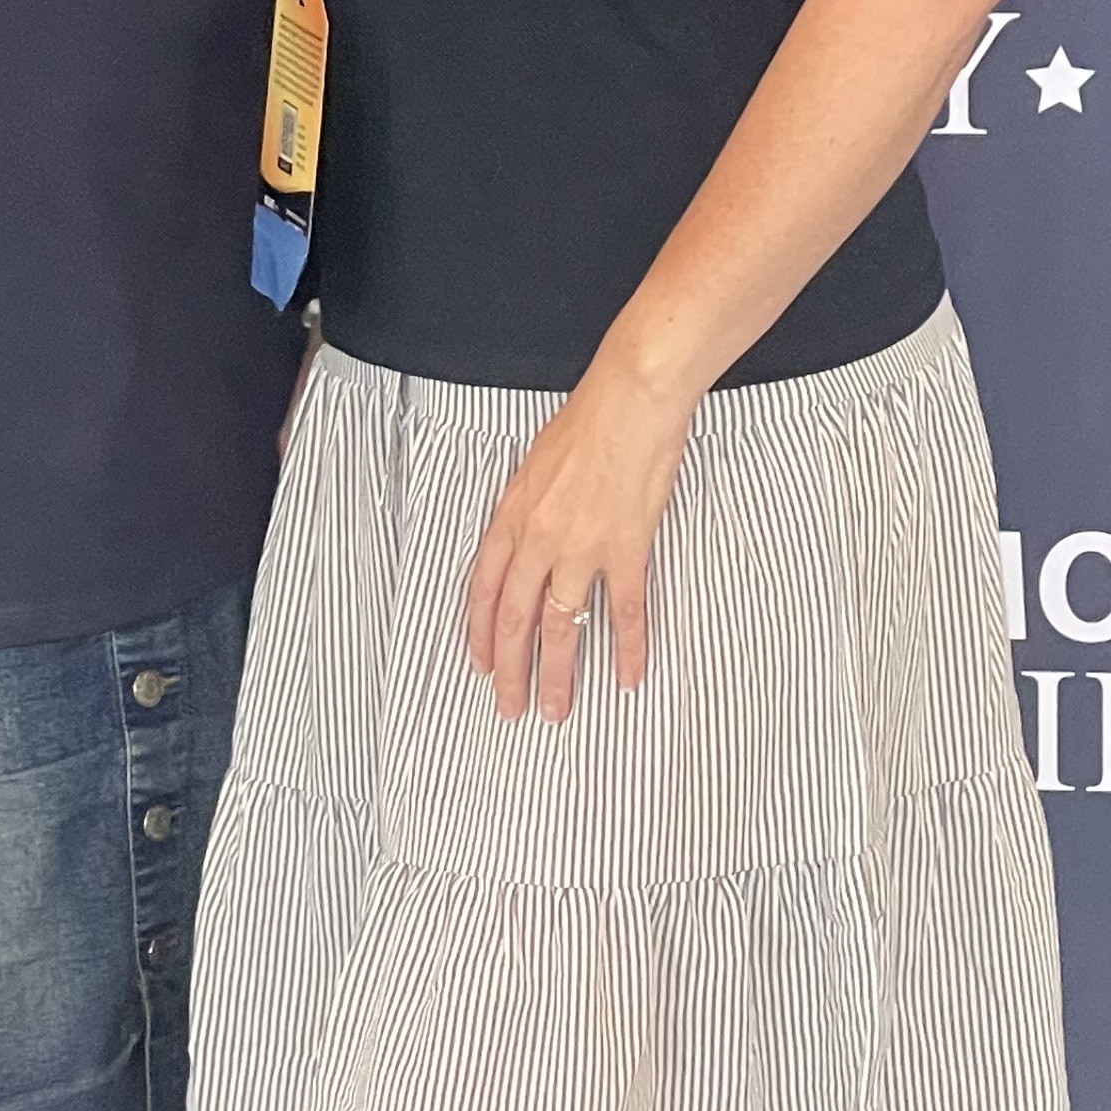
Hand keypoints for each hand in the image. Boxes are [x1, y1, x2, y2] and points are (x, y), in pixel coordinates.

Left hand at [463, 358, 695, 719]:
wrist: (631, 400)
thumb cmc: (587, 421)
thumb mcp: (535, 464)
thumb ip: (528, 509)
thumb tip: (528, 538)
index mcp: (512, 516)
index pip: (484, 588)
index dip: (479, 631)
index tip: (479, 664)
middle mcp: (539, 539)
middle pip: (514, 619)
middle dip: (509, 670)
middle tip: (509, 707)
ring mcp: (582, 548)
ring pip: (560, 627)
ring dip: (559, 674)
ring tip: (557, 710)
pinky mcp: (626, 548)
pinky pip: (624, 611)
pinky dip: (628, 648)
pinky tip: (629, 676)